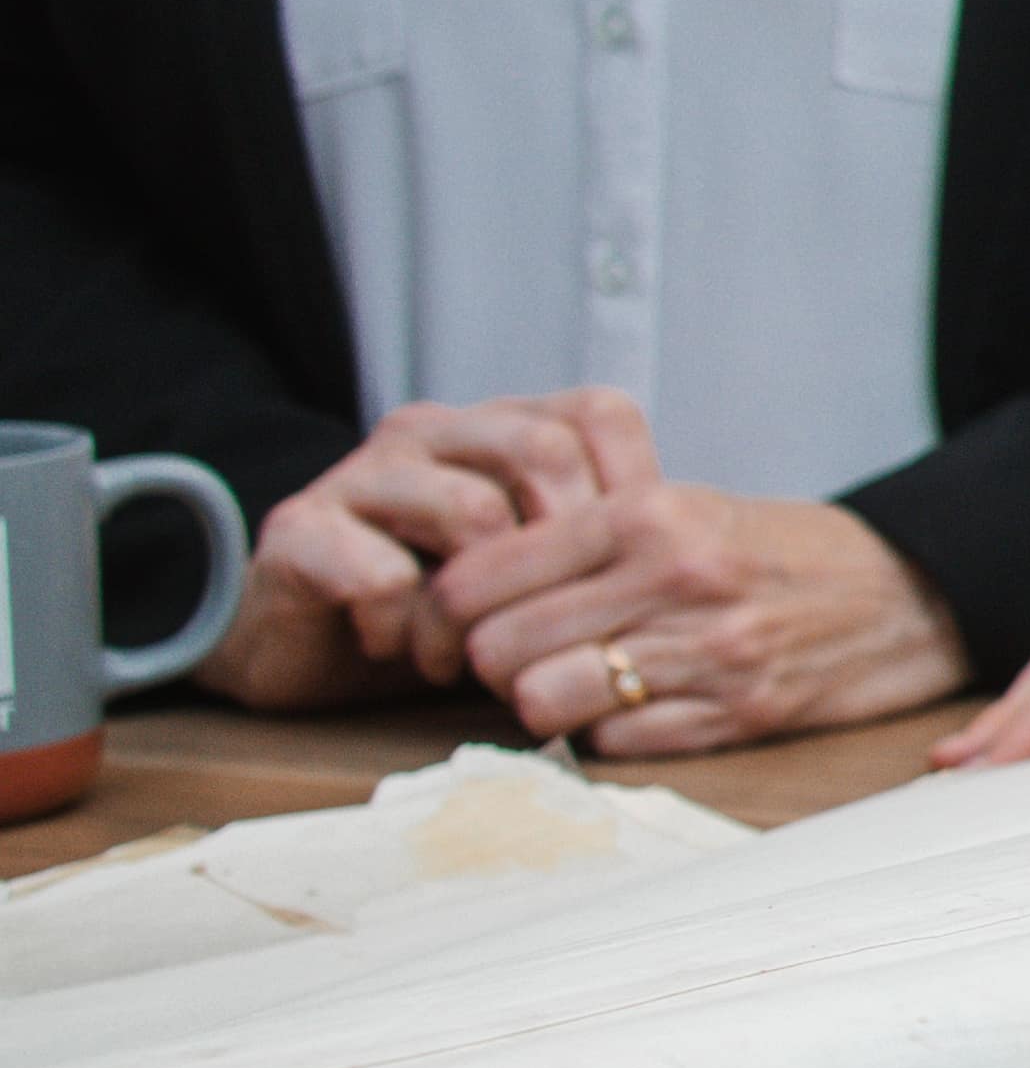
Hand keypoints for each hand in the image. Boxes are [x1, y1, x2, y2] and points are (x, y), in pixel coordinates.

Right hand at [199, 392, 637, 707]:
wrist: (306, 647)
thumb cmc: (444, 610)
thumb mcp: (538, 574)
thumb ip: (598, 548)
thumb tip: (693, 564)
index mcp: (500, 427)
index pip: (599, 413)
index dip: (631, 489)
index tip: (631, 572)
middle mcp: (434, 432)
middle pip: (544, 451)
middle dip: (565, 552)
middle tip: (555, 624)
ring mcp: (363, 473)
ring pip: (468, 508)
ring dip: (484, 603)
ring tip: (463, 654)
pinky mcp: (299, 530)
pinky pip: (379, 572)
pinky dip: (402, 624)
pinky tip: (394, 647)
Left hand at [410, 448, 968, 755]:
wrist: (907, 591)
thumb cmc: (774, 552)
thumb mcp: (681, 508)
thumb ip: (581, 538)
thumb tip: (462, 590)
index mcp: (650, 514)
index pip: (478, 576)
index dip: (442, 612)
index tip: (448, 628)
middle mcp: (676, 579)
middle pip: (497, 646)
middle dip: (485, 664)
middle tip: (507, 661)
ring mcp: (710, 651)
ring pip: (543, 699)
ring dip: (540, 701)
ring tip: (562, 685)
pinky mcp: (737, 714)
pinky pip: (611, 743)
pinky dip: (604, 732)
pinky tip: (627, 707)